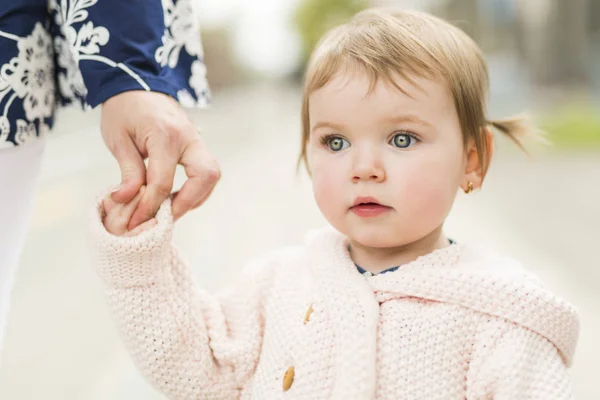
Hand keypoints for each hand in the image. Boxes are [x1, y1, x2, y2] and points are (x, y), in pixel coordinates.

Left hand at [101, 91, 219, 229]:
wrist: (136, 85)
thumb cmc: (123, 110)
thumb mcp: (117, 139)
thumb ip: (127, 172)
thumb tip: (126, 200)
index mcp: (164, 135)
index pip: (163, 181)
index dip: (150, 206)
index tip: (137, 222)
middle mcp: (187, 137)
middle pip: (205, 176)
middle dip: (188, 202)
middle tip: (165, 217)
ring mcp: (197, 139)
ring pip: (211, 175)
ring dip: (196, 197)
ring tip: (170, 209)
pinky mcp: (198, 143)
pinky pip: (206, 171)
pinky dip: (196, 188)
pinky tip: (177, 196)